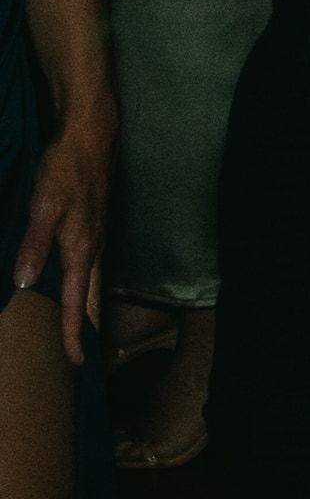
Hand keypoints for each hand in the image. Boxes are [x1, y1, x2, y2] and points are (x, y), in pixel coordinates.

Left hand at [15, 81, 110, 363]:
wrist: (91, 137)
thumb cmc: (65, 170)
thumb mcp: (43, 207)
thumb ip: (33, 245)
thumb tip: (24, 284)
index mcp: (81, 249)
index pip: (77, 302)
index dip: (74, 333)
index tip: (75, 361)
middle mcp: (93, 249)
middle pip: (91, 299)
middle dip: (86, 328)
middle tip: (81, 355)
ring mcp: (95, 237)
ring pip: (92, 284)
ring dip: (86, 309)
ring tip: (78, 330)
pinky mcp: (92, 227)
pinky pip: (89, 268)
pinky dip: (83, 287)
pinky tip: (74, 286)